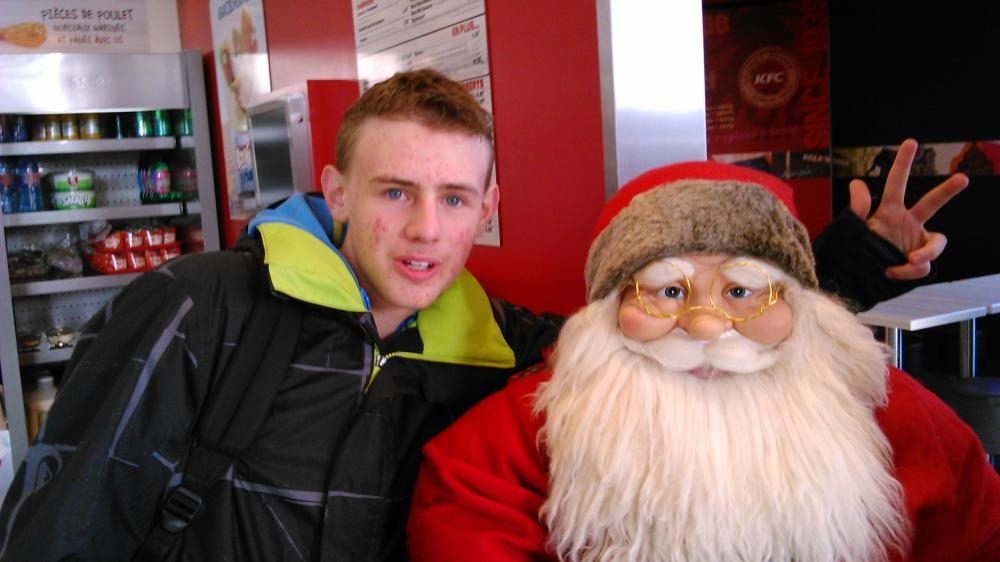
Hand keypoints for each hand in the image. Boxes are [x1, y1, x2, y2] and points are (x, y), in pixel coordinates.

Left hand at [848, 138, 968, 279]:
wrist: (853, 279)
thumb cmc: (849, 252)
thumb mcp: (849, 230)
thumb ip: (857, 209)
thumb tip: (856, 183)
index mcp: (889, 211)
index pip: (897, 183)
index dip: (903, 163)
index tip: (910, 142)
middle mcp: (907, 223)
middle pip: (932, 203)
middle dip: (947, 190)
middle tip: (962, 177)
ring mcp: (915, 242)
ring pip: (938, 242)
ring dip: (928, 252)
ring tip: (911, 259)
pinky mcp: (918, 262)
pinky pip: (923, 265)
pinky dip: (908, 270)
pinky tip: (891, 271)